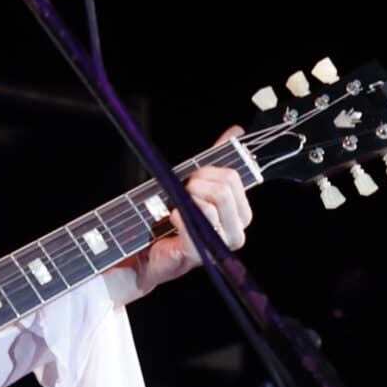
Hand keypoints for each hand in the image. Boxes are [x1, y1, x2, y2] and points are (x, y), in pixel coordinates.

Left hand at [119, 138, 253, 299]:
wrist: (146, 252)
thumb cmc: (172, 218)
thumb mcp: (197, 183)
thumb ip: (217, 159)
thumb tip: (236, 131)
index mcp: (240, 214)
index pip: (234, 179)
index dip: (209, 172)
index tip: (194, 177)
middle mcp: (236, 231)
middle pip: (225, 189)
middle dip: (198, 183)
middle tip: (183, 191)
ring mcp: (219, 245)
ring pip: (212, 205)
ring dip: (188, 199)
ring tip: (176, 207)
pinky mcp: (199, 254)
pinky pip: (195, 223)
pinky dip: (180, 215)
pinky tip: (173, 218)